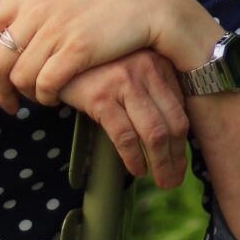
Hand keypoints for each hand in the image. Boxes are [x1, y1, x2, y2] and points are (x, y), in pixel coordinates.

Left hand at [0, 0, 182, 107]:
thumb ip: (29, 12)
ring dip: (27, 95)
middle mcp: (34, 10)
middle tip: (7, 106)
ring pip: (20, 78)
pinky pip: (46, 86)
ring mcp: (54, 28)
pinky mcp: (76, 49)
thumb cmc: (100, 2)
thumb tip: (5, 34)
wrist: (143, 0)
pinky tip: (57, 98)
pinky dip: (47, 98)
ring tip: (41, 98)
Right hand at [61, 50, 187, 188]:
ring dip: (162, 165)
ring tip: (162, 181)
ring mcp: (123, 81)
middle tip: (173, 180)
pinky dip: (134, 159)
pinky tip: (136, 169)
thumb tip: (176, 133)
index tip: (179, 161)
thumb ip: (154, 88)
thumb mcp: (131, 67)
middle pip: (173, 124)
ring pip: (155, 133)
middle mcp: (145, 67)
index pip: (181, 109)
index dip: (182, 142)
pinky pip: (126, 136)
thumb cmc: (98, 66)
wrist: (57, 57)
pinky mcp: (101, 96)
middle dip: (176, 158)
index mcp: (157, 61)